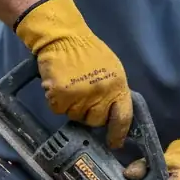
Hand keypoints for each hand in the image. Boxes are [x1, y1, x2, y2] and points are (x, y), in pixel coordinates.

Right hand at [14, 0, 132, 147]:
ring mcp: (80, 96)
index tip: (114, 143)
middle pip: (95, 121)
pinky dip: (56, 101)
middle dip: (89, 114)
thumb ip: (113, 91)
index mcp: (117, 86)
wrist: (63, 36)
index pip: (123, 117)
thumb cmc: (88, 51)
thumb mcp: (111, 69)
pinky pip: (58, 110)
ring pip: (75, 116)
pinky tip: (58, 85)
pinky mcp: (60, 95)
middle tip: (83, 97)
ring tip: (70, 85)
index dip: (118, 133)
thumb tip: (113, 114)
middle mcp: (100, 94)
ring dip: (71, 106)